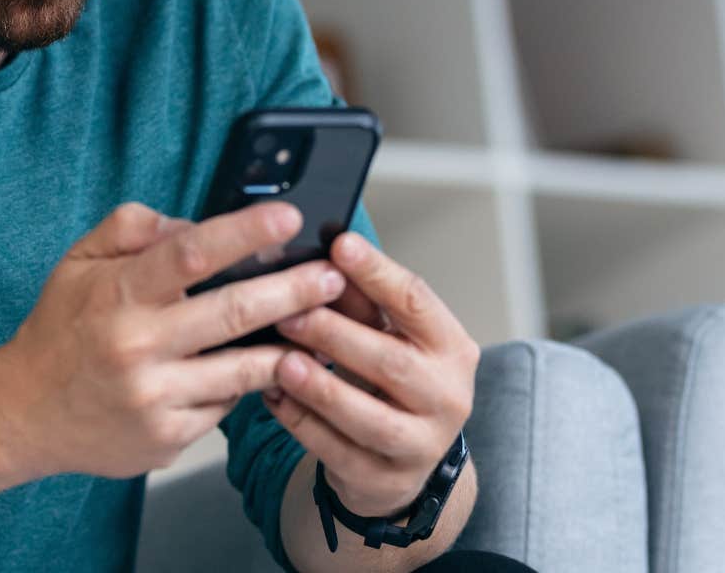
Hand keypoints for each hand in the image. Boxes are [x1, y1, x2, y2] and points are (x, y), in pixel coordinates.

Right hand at [0, 201, 347, 478]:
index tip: (287, 218)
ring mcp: (154, 398)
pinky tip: (262, 369)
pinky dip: (244, 385)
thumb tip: (193, 223)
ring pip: (243, 369)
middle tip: (334, 277)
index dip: (244, 233)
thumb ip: (131, 228)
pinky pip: (224, 405)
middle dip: (294, 291)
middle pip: (233, 313)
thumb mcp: (78, 263)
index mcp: (117, 295)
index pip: (190, 254)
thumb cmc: (60, 330)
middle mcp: (137, 347)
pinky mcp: (167, 438)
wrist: (23, 414)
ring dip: (289, 347)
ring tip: (323, 326)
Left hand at [260, 231, 478, 518]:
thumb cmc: (392, 382)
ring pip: (370, 418)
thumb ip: (357, 301)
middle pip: (392, 363)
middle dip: (337, 335)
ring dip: (322, 388)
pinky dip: (303, 425)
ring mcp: (421, 445)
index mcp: (450, 347)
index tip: (339, 245)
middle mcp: (447, 397)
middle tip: (289, 311)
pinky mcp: (385, 480)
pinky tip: (273, 398)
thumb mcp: (386, 336)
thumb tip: (318, 253)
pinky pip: (339, 453)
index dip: (378, 272)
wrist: (405, 460)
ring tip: (281, 362)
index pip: (417, 302)